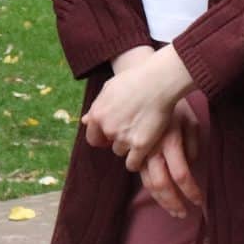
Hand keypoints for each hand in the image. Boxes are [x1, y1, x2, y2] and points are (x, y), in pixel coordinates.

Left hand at [83, 46, 194, 172]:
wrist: (158, 81)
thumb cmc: (135, 80)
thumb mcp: (110, 88)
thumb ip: (97, 106)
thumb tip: (85, 121)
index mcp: (97, 114)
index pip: (92, 137)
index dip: (102, 137)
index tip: (112, 134)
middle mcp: (107, 128)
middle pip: (108, 145)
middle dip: (116, 140)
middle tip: (130, 129)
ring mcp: (123, 137)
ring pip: (120, 151)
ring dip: (128, 146)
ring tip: (141, 133)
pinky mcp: (140, 145)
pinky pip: (132, 163)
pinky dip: (137, 161)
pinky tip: (143, 151)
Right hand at [139, 99, 203, 217]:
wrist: (145, 88)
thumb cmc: (173, 104)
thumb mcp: (190, 120)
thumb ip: (193, 142)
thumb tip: (191, 161)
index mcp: (170, 141)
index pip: (181, 174)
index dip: (190, 190)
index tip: (199, 201)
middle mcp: (153, 149)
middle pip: (162, 184)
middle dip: (173, 203)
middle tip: (183, 214)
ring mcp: (140, 151)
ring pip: (148, 183)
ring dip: (162, 200)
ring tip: (174, 211)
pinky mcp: (133, 150)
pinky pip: (139, 174)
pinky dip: (149, 188)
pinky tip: (158, 195)